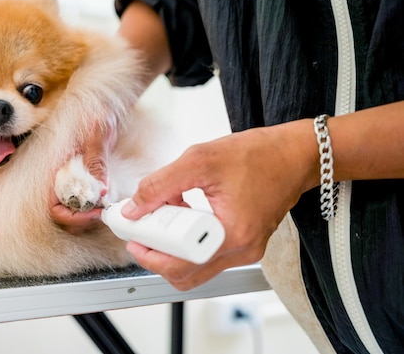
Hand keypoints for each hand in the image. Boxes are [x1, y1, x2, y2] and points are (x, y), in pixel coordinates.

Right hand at [50, 114, 116, 234]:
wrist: (104, 108)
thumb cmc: (96, 117)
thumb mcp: (96, 137)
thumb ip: (96, 162)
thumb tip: (101, 190)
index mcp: (57, 169)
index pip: (53, 207)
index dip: (72, 216)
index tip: (93, 212)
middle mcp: (62, 179)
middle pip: (63, 215)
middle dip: (82, 220)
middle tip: (103, 213)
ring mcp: (72, 181)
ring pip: (74, 211)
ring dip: (88, 216)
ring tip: (106, 208)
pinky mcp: (84, 181)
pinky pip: (85, 202)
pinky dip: (95, 207)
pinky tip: (107, 200)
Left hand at [121, 119, 317, 289]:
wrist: (295, 154)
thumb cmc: (258, 154)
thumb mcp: (199, 160)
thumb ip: (160, 185)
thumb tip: (133, 208)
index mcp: (232, 235)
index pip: (179, 265)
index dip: (149, 252)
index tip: (132, 234)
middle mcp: (241, 252)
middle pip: (184, 274)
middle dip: (156, 253)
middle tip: (142, 228)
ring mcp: (245, 252)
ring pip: (194, 268)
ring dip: (172, 247)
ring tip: (167, 214)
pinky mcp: (245, 245)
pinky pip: (207, 255)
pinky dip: (189, 240)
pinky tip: (184, 212)